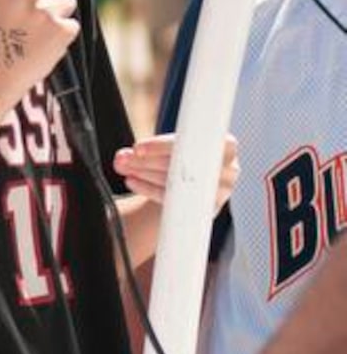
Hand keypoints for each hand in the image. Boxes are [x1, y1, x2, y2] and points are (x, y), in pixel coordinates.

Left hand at [114, 133, 238, 211]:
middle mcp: (229, 170)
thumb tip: (124, 156)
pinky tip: (133, 181)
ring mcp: (221, 194)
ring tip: (124, 167)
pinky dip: (150, 190)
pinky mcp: (209, 210)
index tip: (137, 149)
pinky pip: (176, 202)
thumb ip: (157, 145)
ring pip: (178, 184)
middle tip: (122, 158)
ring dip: (145, 174)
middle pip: (183, 165)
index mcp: (226, 145)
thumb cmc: (185, 156)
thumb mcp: (180, 143)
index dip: (162, 146)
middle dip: (147, 161)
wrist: (197, 184)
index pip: (194, 144)